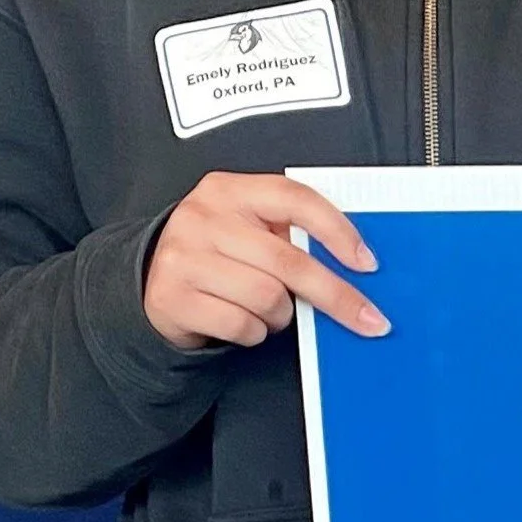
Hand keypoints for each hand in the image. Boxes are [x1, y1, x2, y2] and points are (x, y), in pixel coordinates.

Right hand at [143, 173, 388, 351]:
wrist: (153, 280)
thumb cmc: (218, 253)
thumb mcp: (249, 227)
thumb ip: (291, 234)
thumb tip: (356, 266)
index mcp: (230, 190)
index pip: (296, 199)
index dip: (338, 231)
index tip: (367, 263)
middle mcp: (203, 217)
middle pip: (290, 261)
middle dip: (337, 296)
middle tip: (369, 320)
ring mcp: (184, 257)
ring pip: (268, 297)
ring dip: (281, 315)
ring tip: (271, 309)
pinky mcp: (173, 297)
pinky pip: (242, 325)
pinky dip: (255, 332)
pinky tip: (245, 321)